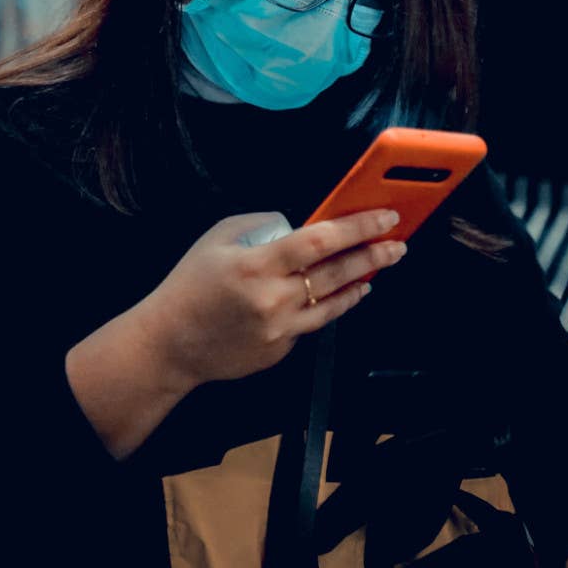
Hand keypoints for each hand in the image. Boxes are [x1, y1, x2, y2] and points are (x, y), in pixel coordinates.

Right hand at [140, 209, 406, 387]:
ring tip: (378, 267)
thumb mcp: (217, 238)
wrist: (169, 344)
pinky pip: (312, 323)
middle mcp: (273, 299)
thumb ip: (261, 224)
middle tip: (397, 244)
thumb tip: (300, 224)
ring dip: (361, 282)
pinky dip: (331, 305)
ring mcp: (280, 330)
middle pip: (337, 273)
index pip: (320, 241)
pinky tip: (344, 293)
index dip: (358, 227)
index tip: (385, 218)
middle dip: (374, 255)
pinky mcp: (281, 350)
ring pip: (335, 303)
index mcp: (256, 265)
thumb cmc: (190, 285)